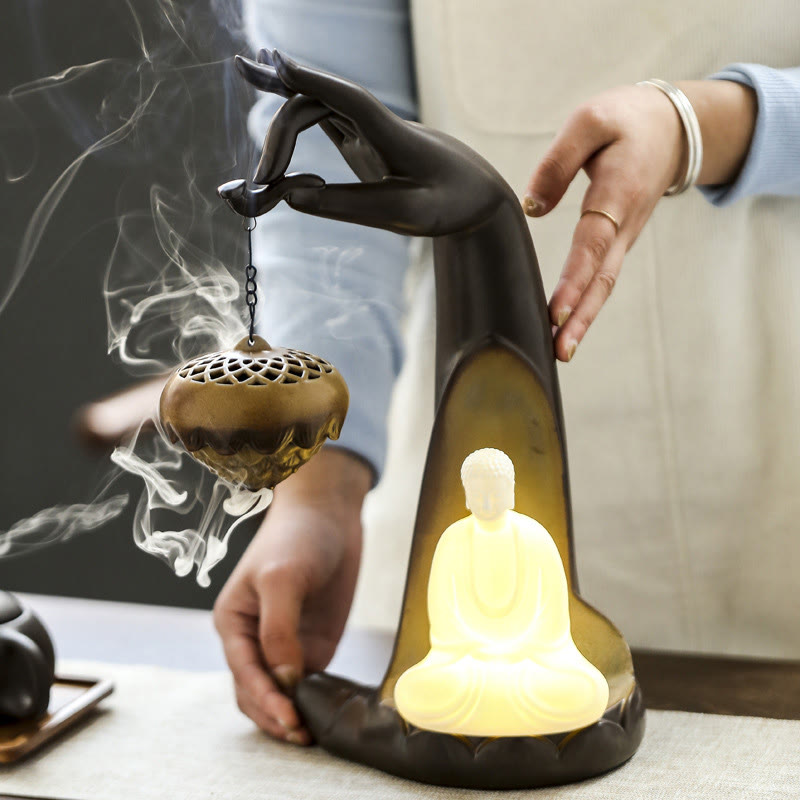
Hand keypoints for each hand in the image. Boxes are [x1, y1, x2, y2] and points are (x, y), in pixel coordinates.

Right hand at [213, 448, 370, 743]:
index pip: (244, 672)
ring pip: (279, 693)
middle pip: (256, 691)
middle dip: (275, 715)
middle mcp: (253, 638)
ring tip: (312, 734)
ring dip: (290, 715)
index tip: (289, 717)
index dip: (265, 698)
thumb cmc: (296, 537)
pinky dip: (313, 700)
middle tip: (302, 734)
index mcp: (233, 621)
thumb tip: (285, 678)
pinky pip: (308, 681)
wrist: (329, 513)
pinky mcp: (312, 643)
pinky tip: (329, 712)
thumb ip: (279, 630)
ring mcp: (284, 643)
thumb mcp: (281, 579)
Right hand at [218, 49, 511, 234]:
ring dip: (279, 137)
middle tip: (262, 189)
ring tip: (258, 180)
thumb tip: (290, 196)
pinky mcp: (360, 135)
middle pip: (312, 107)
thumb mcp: (406, 215)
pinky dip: (287, 110)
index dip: (312, 80)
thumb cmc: (449, 205)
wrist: (477, 196)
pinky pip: (317, 113)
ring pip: (309, 109)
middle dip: (280, 141)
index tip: (274, 63)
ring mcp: (366, 125)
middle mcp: (376, 121)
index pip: (348, 98)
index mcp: (395, 135)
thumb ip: (349, 206)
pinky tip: (261, 80)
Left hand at [524, 80, 755, 361]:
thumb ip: (558, 163)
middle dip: (580, 317)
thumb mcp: (590, 121)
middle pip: (602, 279)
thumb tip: (532, 207)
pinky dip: (587, 304)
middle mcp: (625, 224)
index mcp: (617, 193)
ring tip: (560, 351)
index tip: (557, 311)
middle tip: (559, 351)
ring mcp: (625, 236)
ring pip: (604, 284)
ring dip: (583, 319)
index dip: (575, 279)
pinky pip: (603, 277)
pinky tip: (568, 326)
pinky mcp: (619, 241)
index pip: (592, 244)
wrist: (674, 126)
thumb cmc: (626, 120)